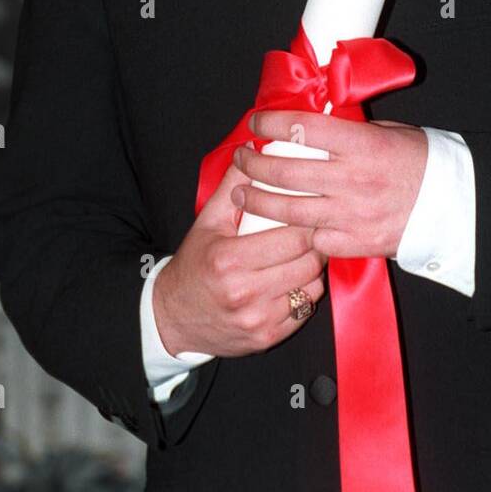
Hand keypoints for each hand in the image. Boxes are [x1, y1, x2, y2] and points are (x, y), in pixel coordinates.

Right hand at [153, 155, 326, 359]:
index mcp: (229, 260)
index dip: (308, 222)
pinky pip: (304, 311)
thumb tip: (253, 153)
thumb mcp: (207, 222)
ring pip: (311, 288)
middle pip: (306, 262)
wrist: (174, 317)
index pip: (292, 237)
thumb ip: (232, 187)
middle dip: (316, 245)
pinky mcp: (267, 338)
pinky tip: (294, 281)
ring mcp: (257, 320)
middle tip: (314, 232)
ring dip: (313, 270)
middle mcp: (244, 293)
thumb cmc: (194, 265)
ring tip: (304, 256)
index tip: (311, 212)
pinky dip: (305, 294)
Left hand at [230, 111, 428, 258]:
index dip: (272, 123)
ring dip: (259, 201)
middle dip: (253, 163)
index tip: (257, 122)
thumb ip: (348, 130)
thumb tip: (308, 123)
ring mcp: (352, 214)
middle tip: (241, 157)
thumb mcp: (386, 131)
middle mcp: (352, 179)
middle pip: (286, 170)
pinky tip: (283, 226)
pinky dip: (297, 233)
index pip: (303, 127)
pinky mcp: (356, 243)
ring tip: (241, 195)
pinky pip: (314, 240)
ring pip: (290, 210)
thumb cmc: (421, 161)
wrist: (455, 205)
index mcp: (361, 144)